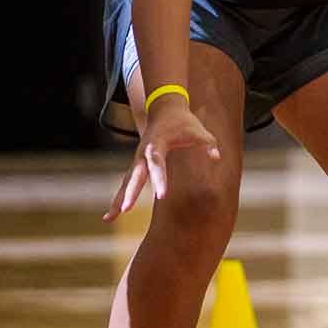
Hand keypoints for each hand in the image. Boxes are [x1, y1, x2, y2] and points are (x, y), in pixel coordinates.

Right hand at [107, 100, 220, 221]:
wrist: (165, 108)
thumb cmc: (184, 122)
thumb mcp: (199, 131)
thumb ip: (208, 144)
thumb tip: (217, 158)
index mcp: (157, 144)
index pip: (157, 164)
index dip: (159, 179)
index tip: (161, 196)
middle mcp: (143, 153)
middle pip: (135, 175)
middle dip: (131, 192)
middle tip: (126, 209)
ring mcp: (138, 159)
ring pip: (126, 181)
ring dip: (118, 199)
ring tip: (110, 218)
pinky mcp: (137, 164)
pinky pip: (127, 183)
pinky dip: (120, 196)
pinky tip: (113, 214)